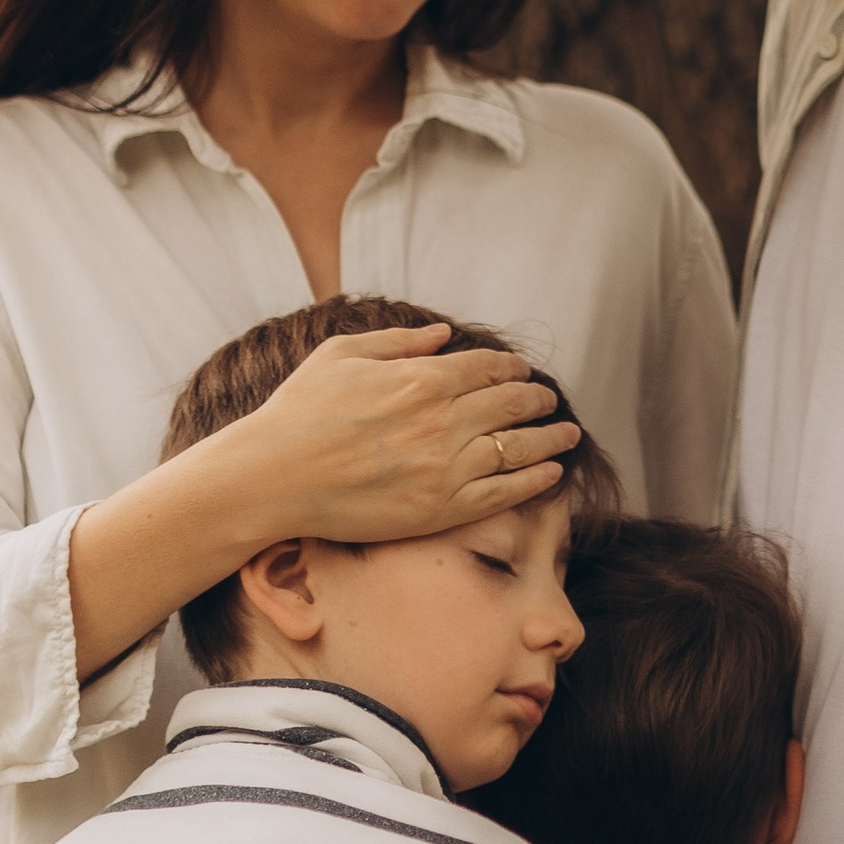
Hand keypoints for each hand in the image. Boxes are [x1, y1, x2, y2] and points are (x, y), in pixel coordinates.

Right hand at [238, 324, 579, 543]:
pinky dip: (535, 480)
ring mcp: (446, 467)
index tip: (523, 375)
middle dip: (538, 402)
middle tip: (550, 403)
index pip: (489, 369)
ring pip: (518, 448)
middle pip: (512, 406)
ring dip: (551, 440)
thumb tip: (442, 335)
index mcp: (422, 378)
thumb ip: (399, 341)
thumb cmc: (301, 411)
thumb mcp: (343, 354)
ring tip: (568, 436)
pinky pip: (504, 493)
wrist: (274, 476)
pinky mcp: (442, 509)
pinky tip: (552, 474)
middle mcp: (443, 420)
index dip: (513, 371)